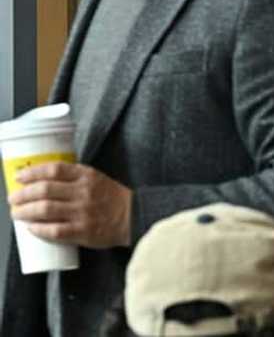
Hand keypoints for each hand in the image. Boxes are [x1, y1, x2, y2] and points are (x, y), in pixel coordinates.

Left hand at [8, 163, 131, 248]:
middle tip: (13, 199)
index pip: (54, 169)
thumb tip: (41, 181)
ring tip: (17, 213)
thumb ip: (73, 178)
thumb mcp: (96, 179)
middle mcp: (83, 192)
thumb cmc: (111, 198)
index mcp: (87, 176)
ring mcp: (83, 212)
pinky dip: (39, 230)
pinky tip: (31, 229)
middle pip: (44, 190)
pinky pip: (55, 231)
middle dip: (23, 195)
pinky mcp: (83, 231)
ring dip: (25, 212)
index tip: (20, 176)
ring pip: (45, 209)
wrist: (133, 216)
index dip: (33, 172)